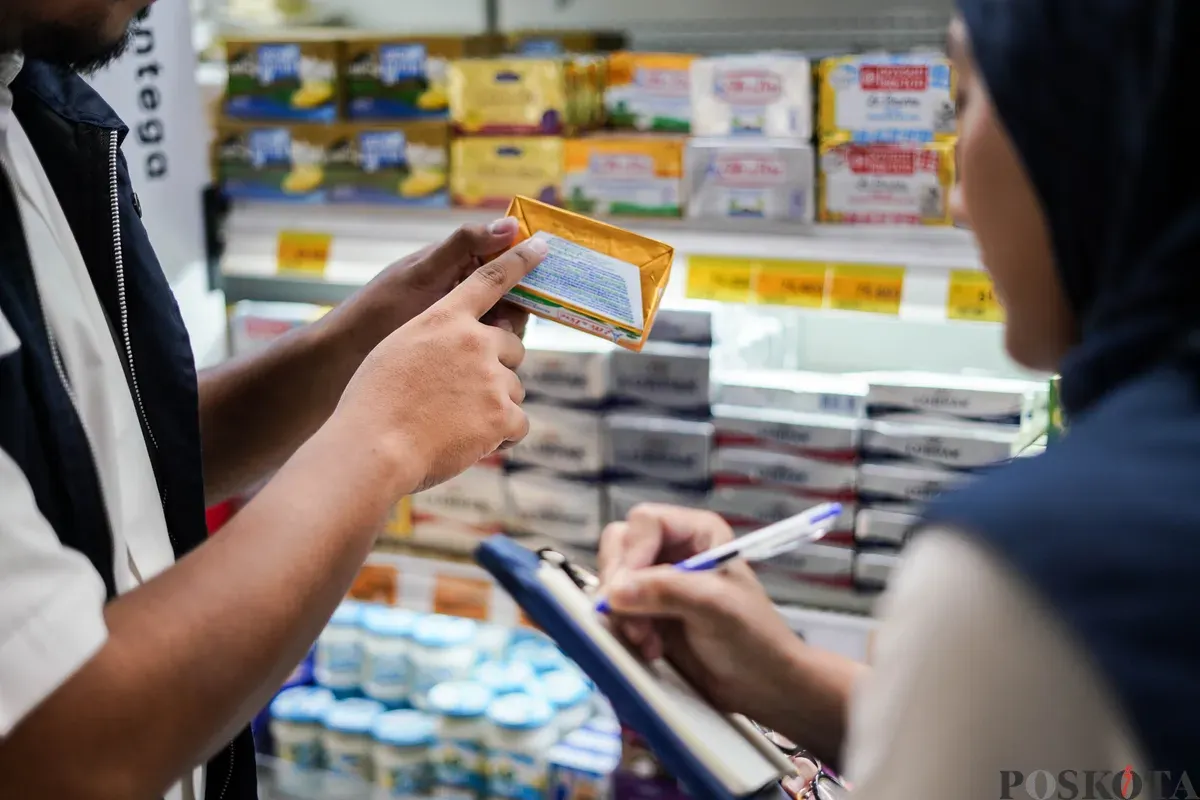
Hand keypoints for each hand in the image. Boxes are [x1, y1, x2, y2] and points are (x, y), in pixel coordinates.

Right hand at [332, 237, 546, 494]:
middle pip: (512, 346)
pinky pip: (518, 423)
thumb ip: (434, 340)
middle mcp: (474, 341)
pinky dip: (500, 436)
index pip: (490, 280)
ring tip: (455, 423)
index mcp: (444, 318)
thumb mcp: (396, 349)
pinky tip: (472, 443)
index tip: (541, 246)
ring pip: (513, 388)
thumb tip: (457, 350)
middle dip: (497, 367)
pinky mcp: (502, 415)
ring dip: (494, 405)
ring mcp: (491, 378)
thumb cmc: (373, 403)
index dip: (519, 260)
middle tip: (464, 393)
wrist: (374, 447)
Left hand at [333, 217, 529, 351]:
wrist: (345, 359)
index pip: (506, 256)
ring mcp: (463, 325)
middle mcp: (464, 292)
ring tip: (487, 344)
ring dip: (506, 335)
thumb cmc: (379, 309)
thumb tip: (511, 224)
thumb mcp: (423, 272)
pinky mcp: (460, 354)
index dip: (527, 261)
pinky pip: (492, 352)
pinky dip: (496, 356)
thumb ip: (464, 246)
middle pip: (515, 296)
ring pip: (507, 327)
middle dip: (519, 307)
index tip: (547, 268)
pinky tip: (486, 365)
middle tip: (501, 321)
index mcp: (457, 264)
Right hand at [598, 504, 810, 730]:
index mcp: (697, 532)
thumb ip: (666, 591)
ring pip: (613, 580)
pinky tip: (650, 649)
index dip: (633, 553)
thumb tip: (616, 590)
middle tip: (637, 622)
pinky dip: (624, 630)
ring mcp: (658, 582)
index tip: (629, 590)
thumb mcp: (714, 606)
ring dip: (622, 614)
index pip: (645, 523)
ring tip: (648, 641)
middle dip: (621, 586)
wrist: (763, 685)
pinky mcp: (649, 612)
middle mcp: (674, 549)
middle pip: (620, 547)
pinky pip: (616, 610)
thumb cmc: (754, 637)